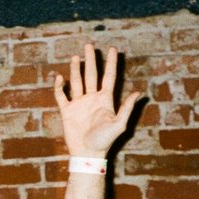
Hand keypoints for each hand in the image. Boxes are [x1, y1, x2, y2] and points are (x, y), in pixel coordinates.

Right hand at [53, 42, 141, 158]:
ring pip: (76, 82)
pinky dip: (59, 87)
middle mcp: (92, 99)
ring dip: (75, 69)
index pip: (108, 77)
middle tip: (88, 45)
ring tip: (75, 57)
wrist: (87, 153)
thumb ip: (127, 108)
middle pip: (91, 75)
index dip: (111, 63)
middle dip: (90, 60)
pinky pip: (61, 96)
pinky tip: (59, 78)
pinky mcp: (67, 111)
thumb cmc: (105, 140)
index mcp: (105, 100)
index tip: (112, 49)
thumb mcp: (119, 124)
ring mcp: (79, 104)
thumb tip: (139, 93)